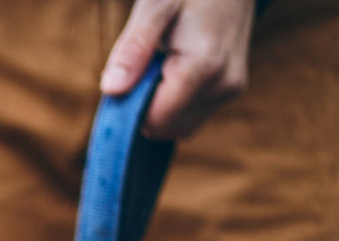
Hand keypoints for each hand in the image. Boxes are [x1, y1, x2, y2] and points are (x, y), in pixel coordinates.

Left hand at [101, 0, 254, 139]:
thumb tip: (111, 90)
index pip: (155, 120)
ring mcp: (229, 91)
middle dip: (143, 105)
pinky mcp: (230, 92)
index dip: (129, 107)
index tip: (121, 80)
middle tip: (142, 67)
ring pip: (176, 126)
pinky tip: (172, 72)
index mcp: (203, 66)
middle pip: (164, 127)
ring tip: (160, 64)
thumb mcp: (154, 7)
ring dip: (158, 105)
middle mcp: (222, 85)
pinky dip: (173, 103)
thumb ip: (133, 48)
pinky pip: (189, 117)